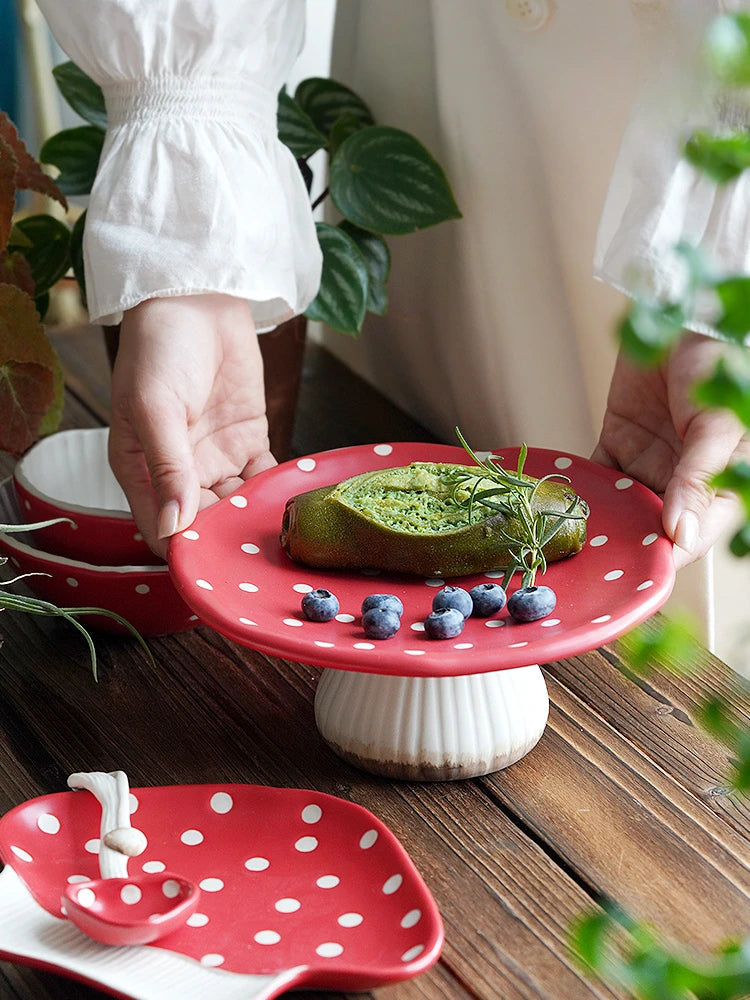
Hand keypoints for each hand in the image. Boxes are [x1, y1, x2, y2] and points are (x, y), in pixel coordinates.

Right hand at [109, 294, 275, 558]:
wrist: (196, 299)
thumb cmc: (158, 347)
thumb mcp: (154, 407)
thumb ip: (167, 467)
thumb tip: (174, 525)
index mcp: (140, 470)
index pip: (162, 530)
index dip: (186, 553)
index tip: (214, 571)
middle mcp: (178, 473)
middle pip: (205, 525)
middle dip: (228, 541)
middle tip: (260, 557)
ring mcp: (215, 459)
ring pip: (238, 506)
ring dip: (256, 520)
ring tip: (284, 536)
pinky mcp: (248, 442)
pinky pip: (264, 479)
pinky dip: (277, 492)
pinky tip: (295, 504)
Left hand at [591, 332, 747, 568]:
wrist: (682, 311)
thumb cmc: (718, 362)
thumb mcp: (715, 424)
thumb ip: (697, 479)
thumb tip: (679, 534)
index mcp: (722, 483)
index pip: (693, 534)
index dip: (666, 557)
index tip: (637, 573)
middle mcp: (684, 482)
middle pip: (652, 528)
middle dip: (624, 547)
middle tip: (590, 566)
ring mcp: (650, 464)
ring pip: (621, 507)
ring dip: (599, 523)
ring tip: (568, 544)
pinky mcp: (619, 443)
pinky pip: (597, 475)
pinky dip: (580, 490)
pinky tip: (557, 507)